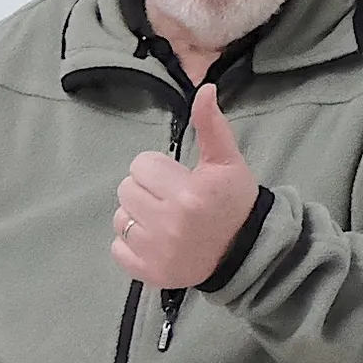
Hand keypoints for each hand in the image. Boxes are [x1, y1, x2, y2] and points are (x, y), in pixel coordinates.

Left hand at [112, 85, 256, 289]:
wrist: (245, 252)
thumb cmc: (234, 202)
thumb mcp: (227, 162)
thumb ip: (211, 126)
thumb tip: (203, 89)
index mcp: (188, 194)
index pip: (141, 165)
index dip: (158, 169)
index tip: (178, 179)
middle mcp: (169, 224)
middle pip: (126, 189)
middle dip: (146, 190)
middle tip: (170, 198)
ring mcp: (156, 251)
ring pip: (120, 218)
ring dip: (137, 215)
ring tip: (164, 219)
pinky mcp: (147, 273)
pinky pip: (117, 248)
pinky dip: (131, 244)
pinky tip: (156, 240)